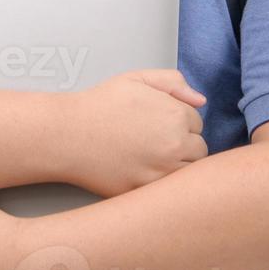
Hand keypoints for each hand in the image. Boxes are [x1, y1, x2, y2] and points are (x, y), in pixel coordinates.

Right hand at [61, 68, 208, 196]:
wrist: (68, 135)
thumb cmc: (99, 105)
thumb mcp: (136, 79)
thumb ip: (172, 82)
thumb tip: (200, 100)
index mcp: (175, 114)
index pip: (197, 123)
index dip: (178, 122)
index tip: (158, 124)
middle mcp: (175, 144)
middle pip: (198, 149)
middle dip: (182, 144)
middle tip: (154, 141)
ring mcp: (163, 170)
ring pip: (189, 172)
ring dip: (177, 165)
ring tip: (150, 157)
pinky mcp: (149, 190)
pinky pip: (171, 190)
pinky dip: (163, 182)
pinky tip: (145, 171)